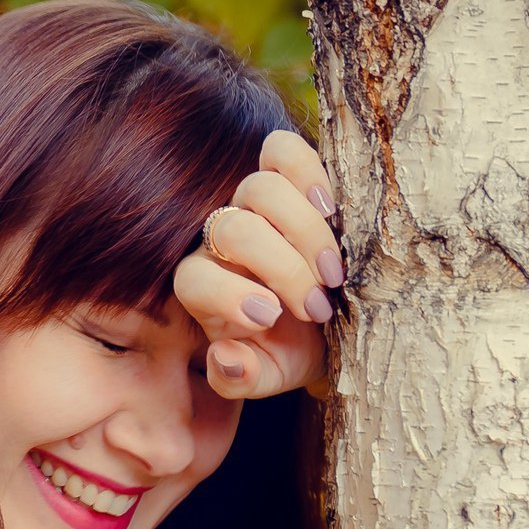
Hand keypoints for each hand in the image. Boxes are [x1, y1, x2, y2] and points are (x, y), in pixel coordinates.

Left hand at [171, 128, 344, 401]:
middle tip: (318, 307)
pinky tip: (331, 208)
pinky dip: (306, 171)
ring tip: (333, 270)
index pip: (194, 278)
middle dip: (282, 269)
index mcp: (205, 289)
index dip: (228, 295)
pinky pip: (281, 150)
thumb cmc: (290, 350)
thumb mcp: (268, 375)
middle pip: (234, 231)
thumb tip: (226, 359)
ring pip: (259, 189)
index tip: (272, 318)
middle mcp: (221, 241)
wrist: (331, 322)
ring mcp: (253, 205)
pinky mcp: (288, 178)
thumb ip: (240, 377)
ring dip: (303, 231)